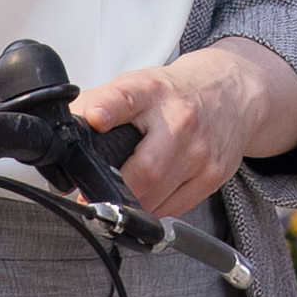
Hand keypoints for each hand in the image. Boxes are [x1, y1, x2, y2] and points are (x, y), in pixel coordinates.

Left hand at [79, 59, 238, 221]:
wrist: (232, 93)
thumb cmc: (175, 94)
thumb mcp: (138, 85)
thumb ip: (100, 104)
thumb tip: (63, 131)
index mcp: (152, 92)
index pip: (127, 98)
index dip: (108, 108)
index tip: (94, 118)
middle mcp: (181, 120)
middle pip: (148, 167)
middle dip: (116, 189)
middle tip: (90, 199)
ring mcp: (200, 151)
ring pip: (159, 196)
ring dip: (130, 205)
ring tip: (115, 201)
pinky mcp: (213, 175)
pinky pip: (176, 208)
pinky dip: (154, 210)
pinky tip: (145, 202)